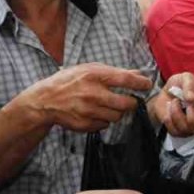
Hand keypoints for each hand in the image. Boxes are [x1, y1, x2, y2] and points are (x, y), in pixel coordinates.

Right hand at [19, 63, 152, 132]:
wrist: (45, 101)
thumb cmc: (69, 81)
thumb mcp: (89, 69)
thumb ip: (114, 72)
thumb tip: (138, 74)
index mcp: (94, 76)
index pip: (126, 79)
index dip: (141, 83)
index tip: (147, 85)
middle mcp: (92, 94)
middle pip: (126, 103)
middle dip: (132, 102)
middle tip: (131, 100)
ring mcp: (88, 111)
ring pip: (117, 116)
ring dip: (117, 112)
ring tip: (108, 105)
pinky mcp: (84, 125)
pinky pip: (105, 125)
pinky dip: (104, 120)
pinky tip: (96, 113)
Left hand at [153, 72, 193, 136]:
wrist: (166, 92)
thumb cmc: (180, 84)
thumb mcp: (186, 78)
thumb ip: (190, 85)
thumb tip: (191, 98)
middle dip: (191, 117)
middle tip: (184, 102)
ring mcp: (190, 127)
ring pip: (186, 129)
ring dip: (176, 113)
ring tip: (174, 102)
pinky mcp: (178, 131)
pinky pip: (174, 131)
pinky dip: (169, 120)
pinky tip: (169, 111)